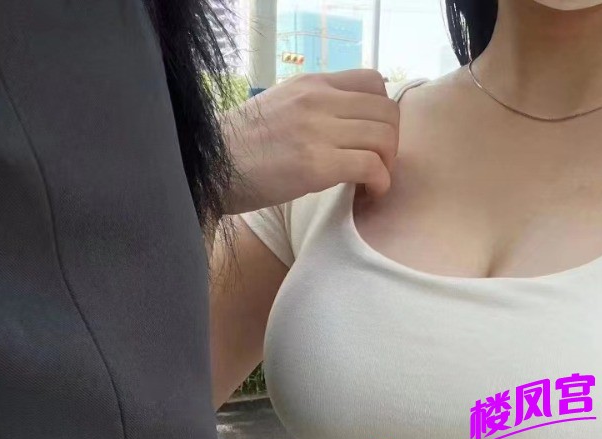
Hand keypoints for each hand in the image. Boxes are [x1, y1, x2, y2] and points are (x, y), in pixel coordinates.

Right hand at [221, 70, 400, 214]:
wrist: (210, 166)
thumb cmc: (242, 146)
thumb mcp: (281, 106)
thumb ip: (315, 107)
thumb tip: (348, 124)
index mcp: (311, 84)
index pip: (373, 82)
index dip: (382, 112)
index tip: (373, 137)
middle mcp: (318, 100)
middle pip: (387, 111)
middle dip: (391, 142)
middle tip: (378, 164)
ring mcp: (318, 131)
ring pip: (384, 138)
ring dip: (388, 164)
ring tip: (373, 181)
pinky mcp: (316, 165)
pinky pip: (371, 167)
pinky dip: (380, 183)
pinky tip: (369, 193)